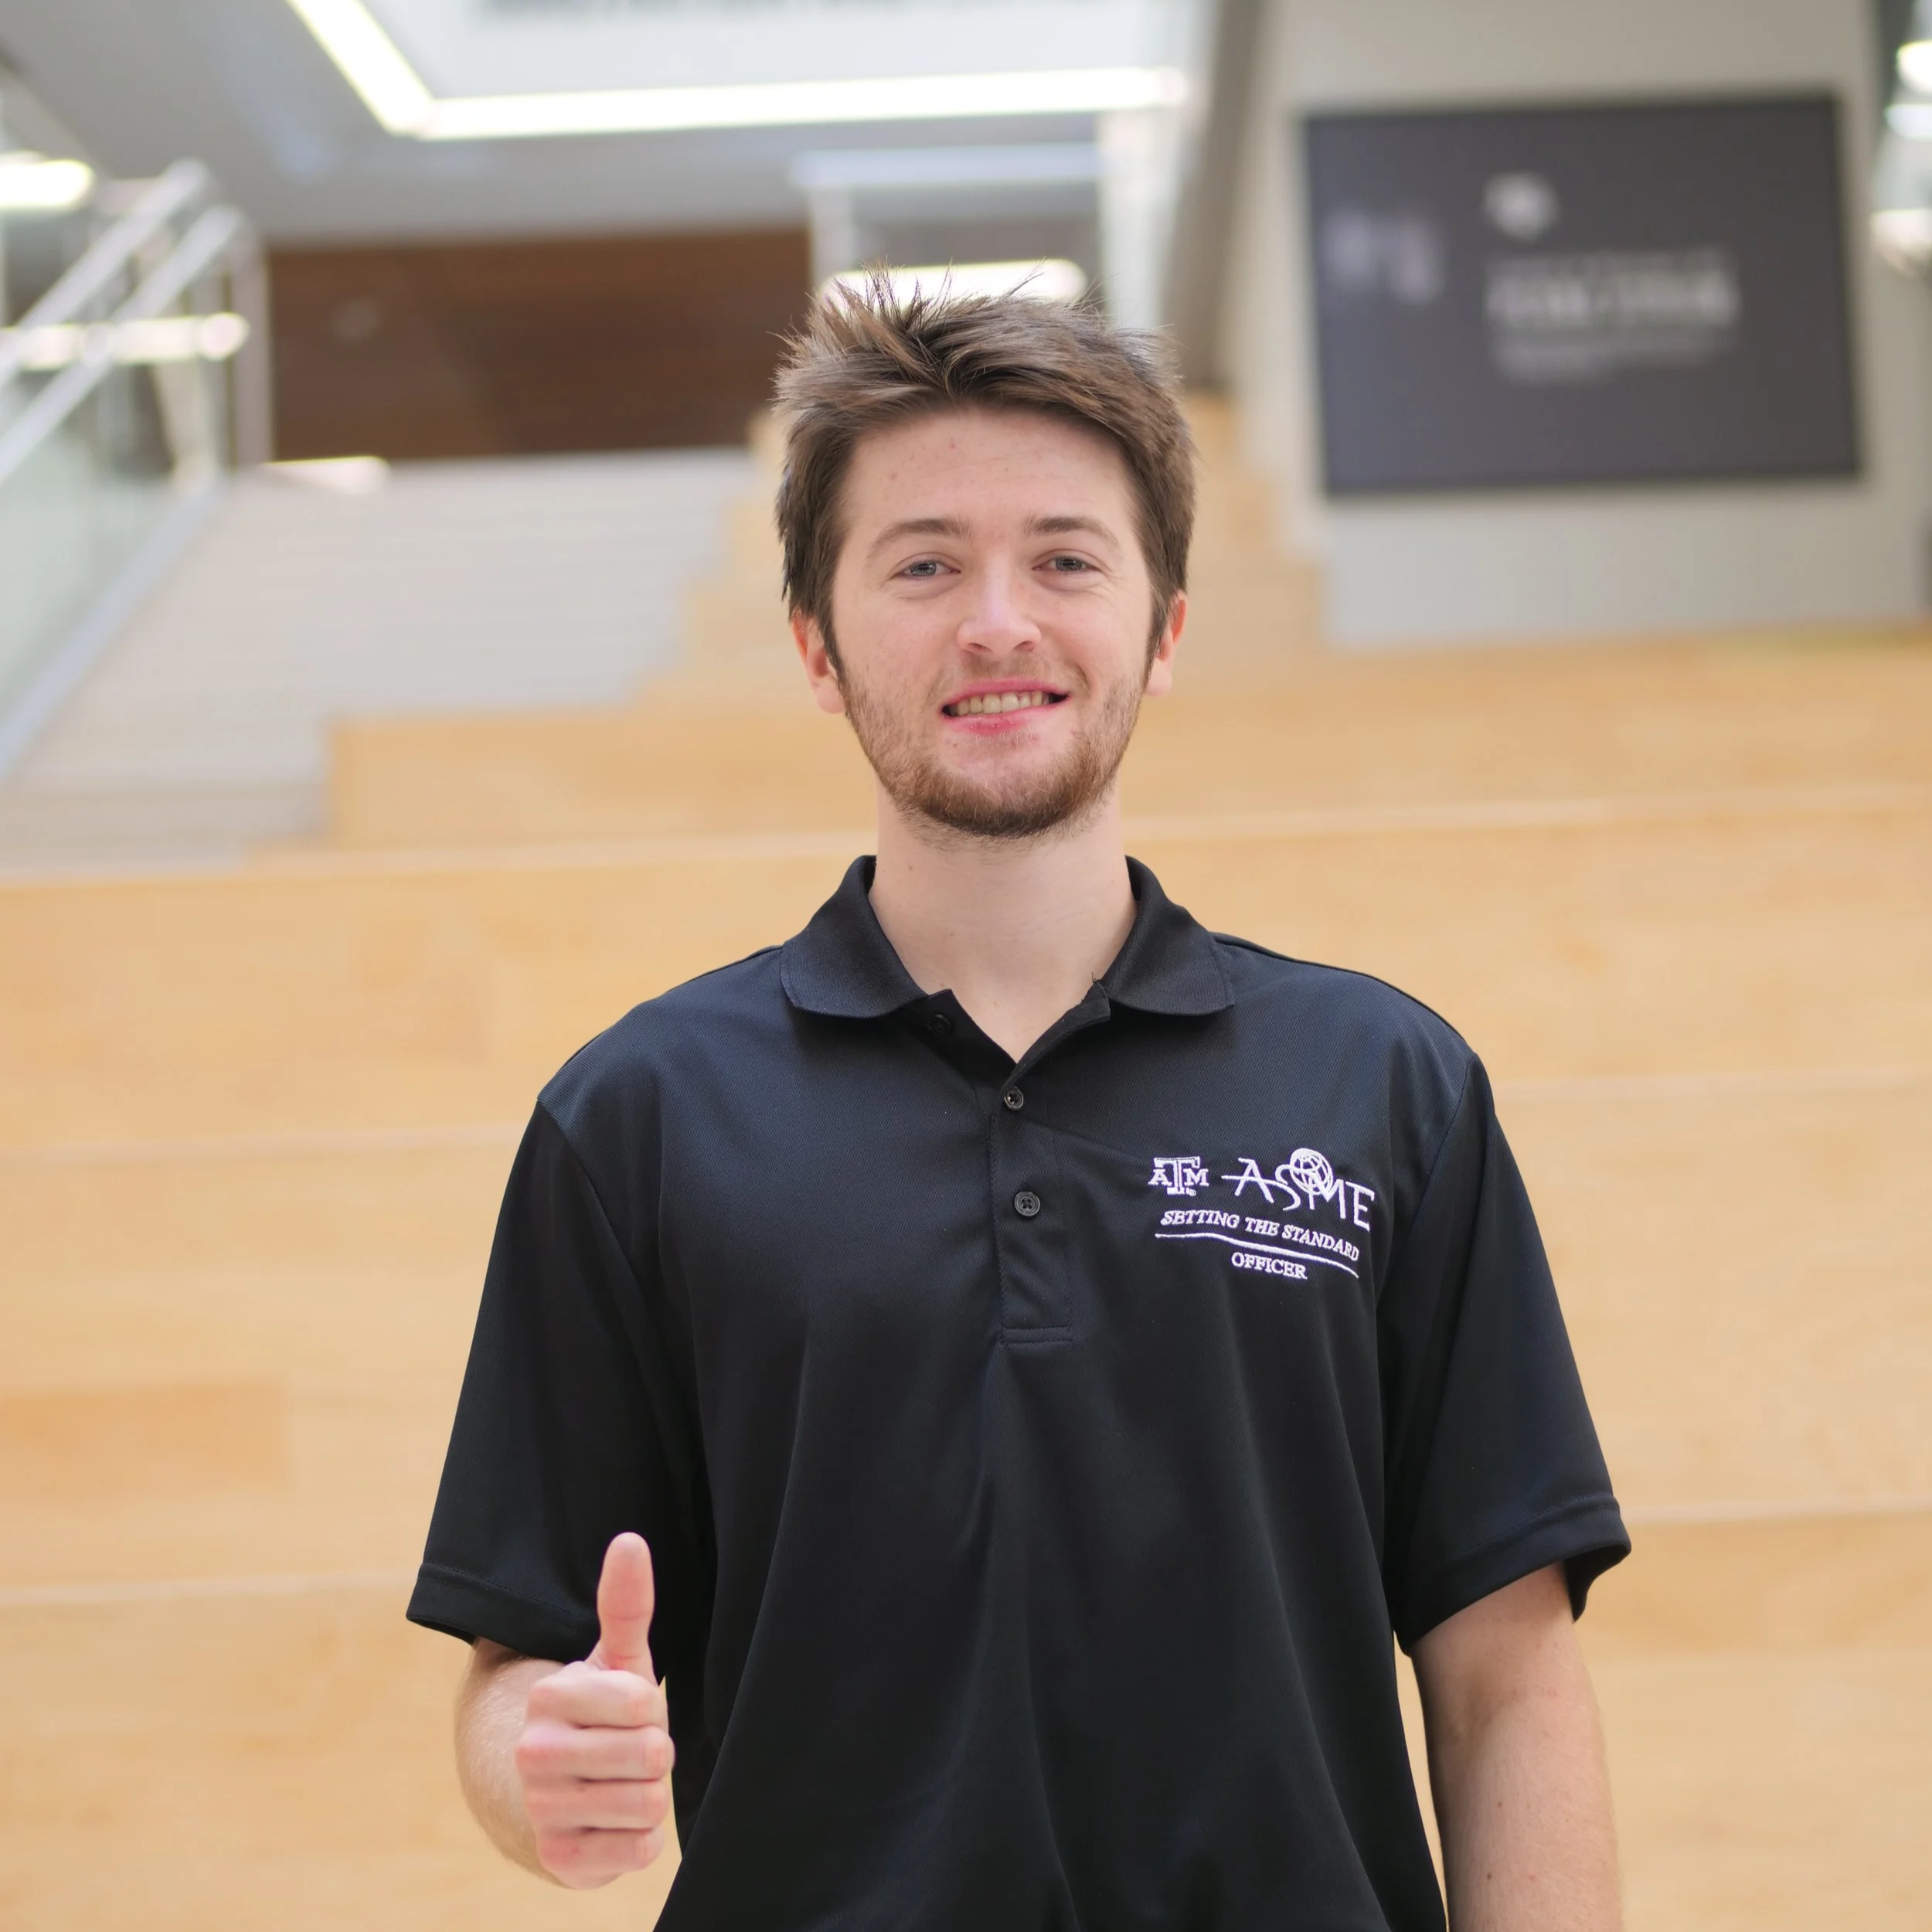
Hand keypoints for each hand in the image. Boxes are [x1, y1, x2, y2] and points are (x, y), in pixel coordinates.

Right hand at [515, 1532, 675, 1887]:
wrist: (558, 1791)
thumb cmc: (602, 1714)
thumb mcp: (616, 1659)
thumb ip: (626, 1603)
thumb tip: (630, 1540)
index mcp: (548, 1697)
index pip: (641, 1703)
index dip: (651, 1709)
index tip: (629, 1712)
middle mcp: (534, 1754)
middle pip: (650, 1755)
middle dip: (655, 1753)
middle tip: (630, 1749)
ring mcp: (542, 1809)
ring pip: (647, 1803)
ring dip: (650, 1794)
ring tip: (623, 1781)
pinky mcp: (560, 1859)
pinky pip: (638, 1849)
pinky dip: (640, 1837)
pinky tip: (614, 1820)